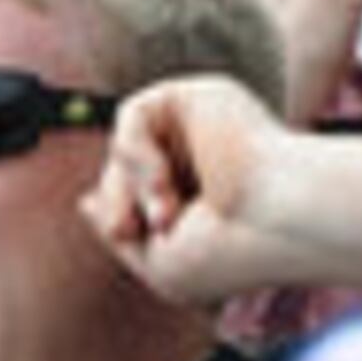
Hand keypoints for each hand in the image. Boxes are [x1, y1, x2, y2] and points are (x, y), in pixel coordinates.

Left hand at [84, 73, 316, 302]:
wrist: (277, 224)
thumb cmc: (229, 254)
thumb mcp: (161, 265)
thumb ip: (121, 233)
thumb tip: (84, 202)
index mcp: (197, 194)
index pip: (130, 193)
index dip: (116, 213)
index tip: (126, 234)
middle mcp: (198, 155)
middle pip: (120, 170)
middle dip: (117, 204)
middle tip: (135, 231)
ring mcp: (198, 125)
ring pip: (123, 147)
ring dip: (129, 187)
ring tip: (165, 216)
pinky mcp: (197, 95)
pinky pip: (132, 115)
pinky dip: (136, 154)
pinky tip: (164, 182)